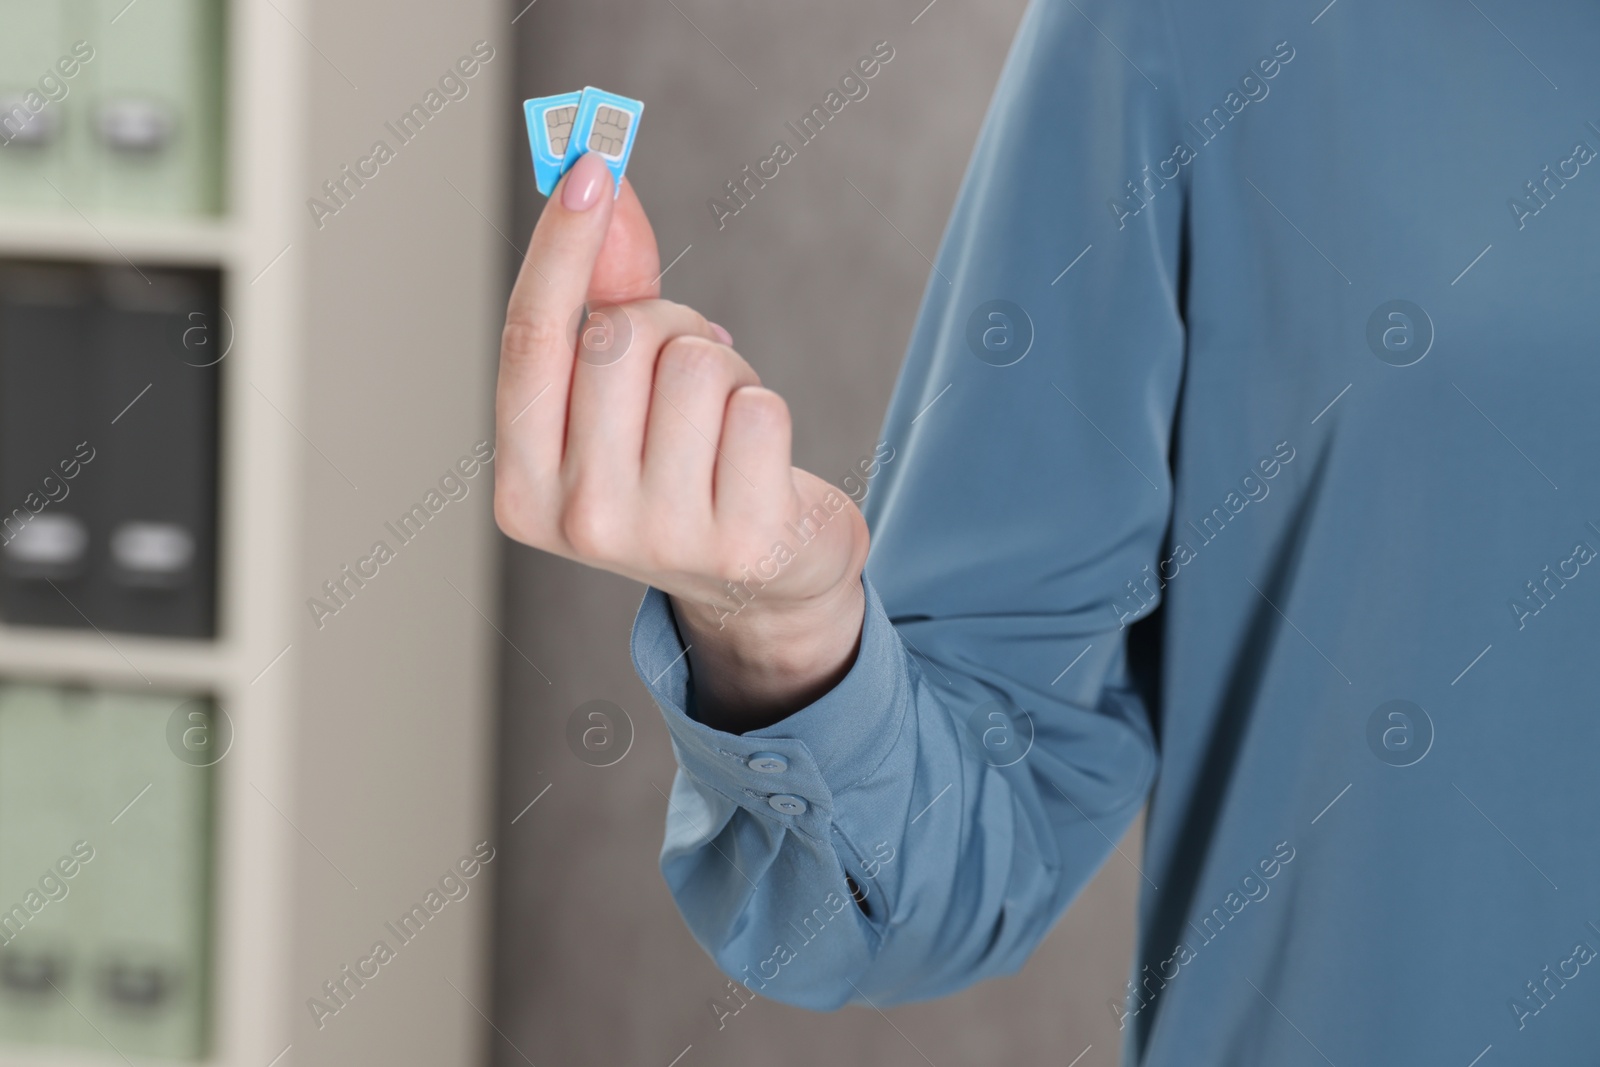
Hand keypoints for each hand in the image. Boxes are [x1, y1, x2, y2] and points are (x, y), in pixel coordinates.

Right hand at [493, 153, 869, 726]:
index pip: (530, 339)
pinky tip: (758, 462)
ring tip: (722, 428)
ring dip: (724, 372)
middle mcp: (580, 519)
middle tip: (684, 377)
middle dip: (666, 327)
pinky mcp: (744, 541)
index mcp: (524, 488)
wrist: (760, 583)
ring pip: (695, 365)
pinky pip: (757, 406)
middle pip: (619, 340)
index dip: (561, 243)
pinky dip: (764, 411)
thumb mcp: (622, 397)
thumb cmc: (680, 472)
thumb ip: (602, 293)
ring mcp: (661, 537)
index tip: (590, 161)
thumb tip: (597, 180)